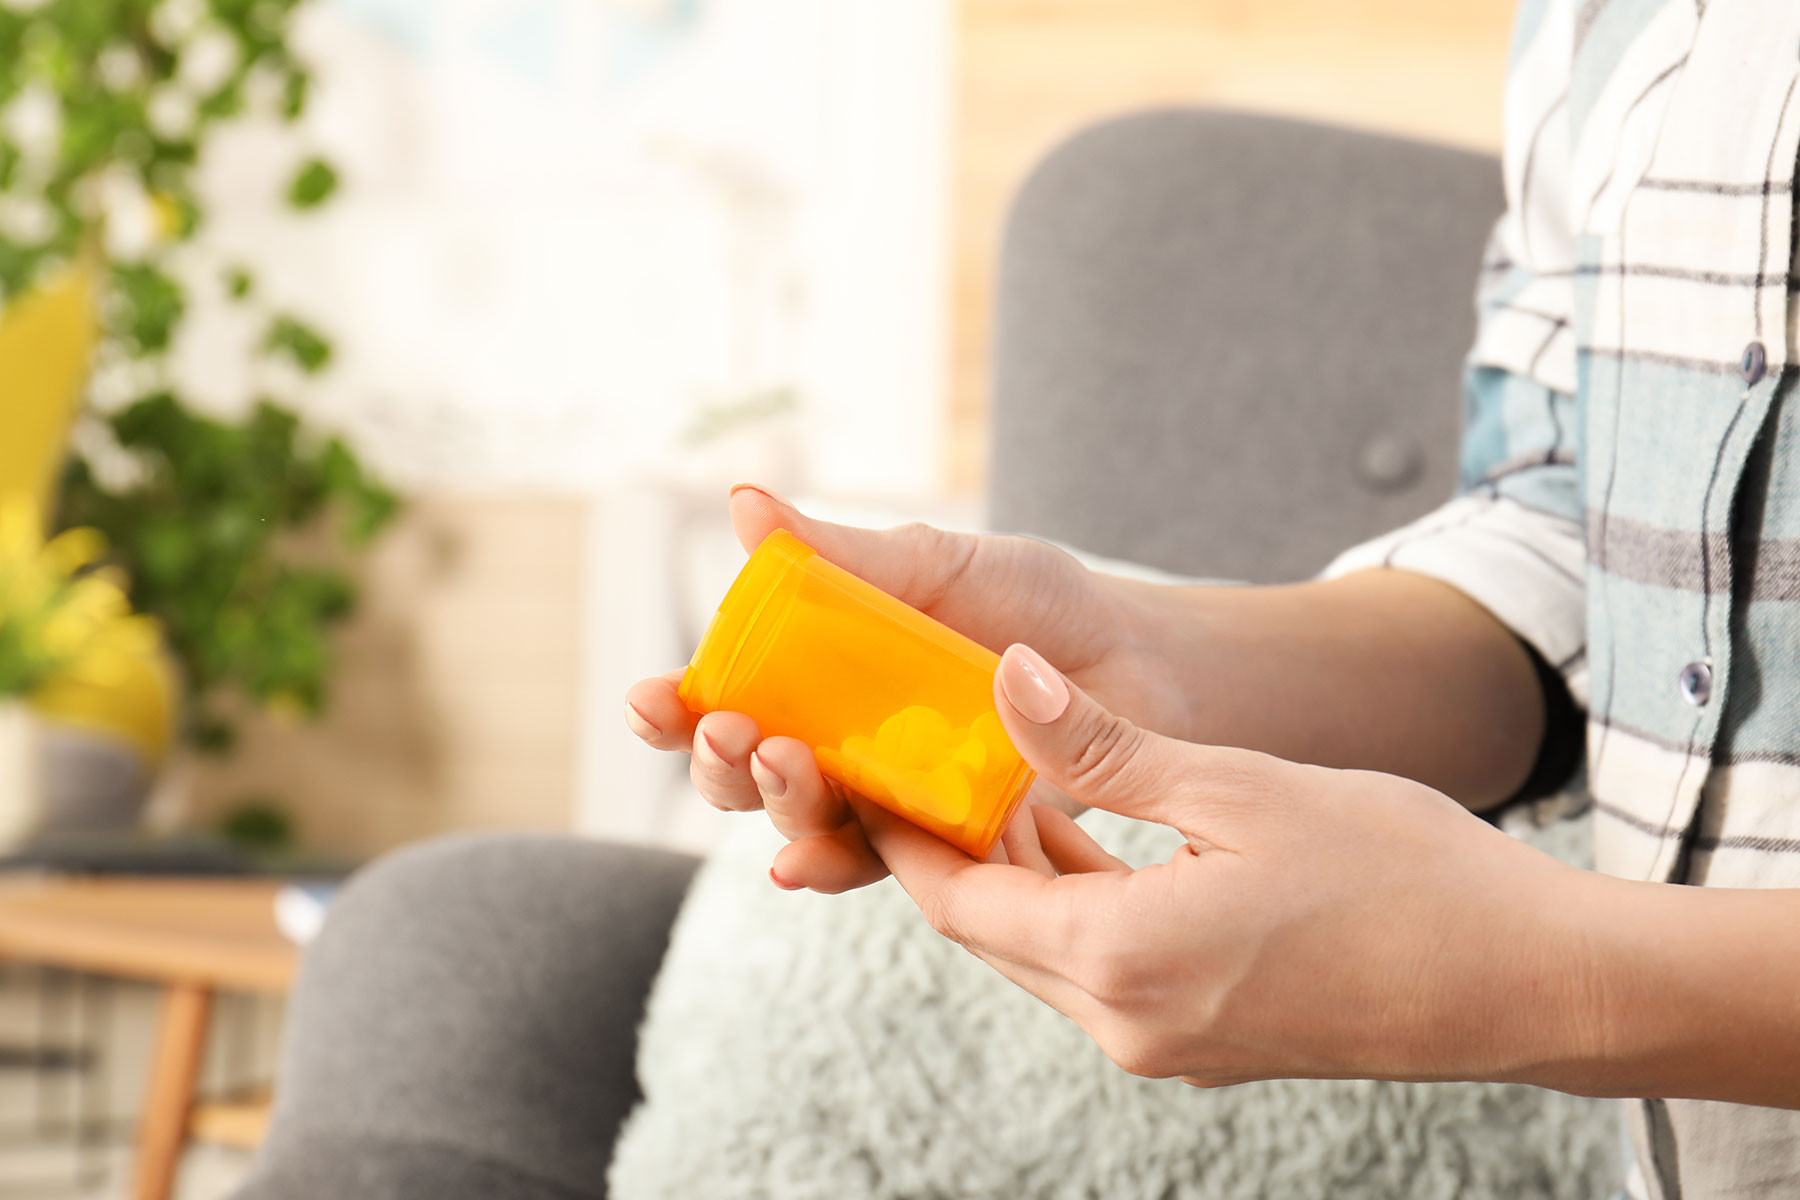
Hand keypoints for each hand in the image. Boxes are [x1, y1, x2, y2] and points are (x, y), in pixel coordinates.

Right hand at [624, 484, 1189, 892]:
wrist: (1143, 662)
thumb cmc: (1038, 605)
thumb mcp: (938, 565)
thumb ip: (841, 553)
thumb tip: (740, 504)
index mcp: (822, 675)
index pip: (727, 699)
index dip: (677, 708)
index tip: (652, 696)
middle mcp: (841, 743)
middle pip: (746, 771)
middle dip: (718, 759)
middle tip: (729, 732)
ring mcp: (889, 798)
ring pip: (803, 819)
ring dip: (774, 804)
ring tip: (779, 763)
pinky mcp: (944, 843)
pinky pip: (879, 864)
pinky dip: (834, 865)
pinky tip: (800, 866)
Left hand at [857, 642, 1596, 1088]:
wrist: (1525, 981)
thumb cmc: (1400, 875)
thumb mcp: (1238, 787)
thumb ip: (1105, 745)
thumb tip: (1006, 678)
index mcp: (1118, 960)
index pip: (955, 897)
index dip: (902, 829)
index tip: (867, 762)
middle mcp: (1125, 1024)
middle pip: (990, 926)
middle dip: (950, 842)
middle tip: (926, 748)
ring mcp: (1165, 1043)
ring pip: (1045, 945)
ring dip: (1020, 867)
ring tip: (1005, 772)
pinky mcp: (1203, 1042)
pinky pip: (1102, 965)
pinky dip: (1078, 899)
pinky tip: (1086, 830)